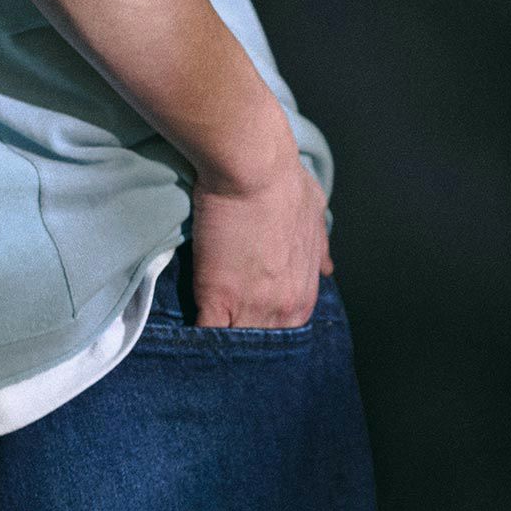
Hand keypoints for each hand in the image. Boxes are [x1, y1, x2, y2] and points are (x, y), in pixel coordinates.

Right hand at [187, 149, 332, 328]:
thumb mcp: (314, 214)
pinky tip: (185, 338)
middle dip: (243, 338)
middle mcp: (285, 308)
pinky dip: (195, 339)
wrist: (253, 166)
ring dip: (220, 341)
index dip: (262, 325)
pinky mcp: (217, 299)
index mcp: (305, 294)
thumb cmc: (284, 181)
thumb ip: (319, 247)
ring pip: (235, 344)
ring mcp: (251, 308)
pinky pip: (206, 335)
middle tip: (224, 331)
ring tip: (203, 342)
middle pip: (261, 344)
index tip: (246, 320)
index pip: (283, 331)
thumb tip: (325, 268)